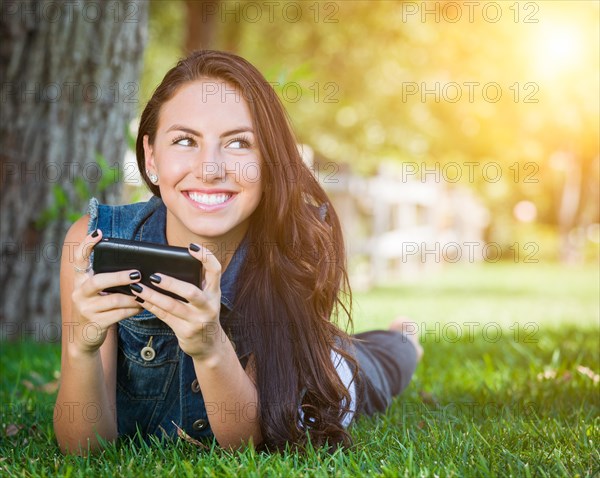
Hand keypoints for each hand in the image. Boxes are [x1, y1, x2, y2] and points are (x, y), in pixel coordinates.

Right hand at [69, 229, 142, 352]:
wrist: (84, 338)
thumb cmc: (98, 308)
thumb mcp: (97, 292)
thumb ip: (107, 280)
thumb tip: (136, 269)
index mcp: (80, 281)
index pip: (78, 259)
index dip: (87, 245)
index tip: (98, 233)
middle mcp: (79, 293)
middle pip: (98, 281)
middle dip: (119, 277)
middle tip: (137, 274)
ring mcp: (85, 309)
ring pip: (113, 300)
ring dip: (133, 297)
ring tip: (145, 293)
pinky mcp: (95, 323)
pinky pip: (119, 314)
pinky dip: (133, 309)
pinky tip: (142, 306)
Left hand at [128, 243, 222, 360]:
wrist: (209, 345)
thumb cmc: (203, 313)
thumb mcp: (206, 297)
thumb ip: (196, 282)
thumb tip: (170, 263)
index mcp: (214, 292)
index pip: (215, 270)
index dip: (206, 257)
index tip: (192, 247)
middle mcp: (209, 306)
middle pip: (191, 292)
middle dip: (171, 283)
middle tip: (154, 276)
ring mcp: (197, 320)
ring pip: (172, 306)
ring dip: (153, 296)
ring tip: (138, 287)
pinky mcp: (185, 331)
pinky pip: (164, 316)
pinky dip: (151, 306)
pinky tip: (139, 299)